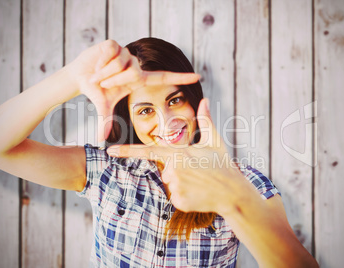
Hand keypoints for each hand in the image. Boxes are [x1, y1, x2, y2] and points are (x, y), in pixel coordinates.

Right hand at [66, 40, 199, 141]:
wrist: (80, 77)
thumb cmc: (96, 91)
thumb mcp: (104, 107)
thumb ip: (105, 122)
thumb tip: (100, 140)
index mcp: (138, 80)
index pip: (164, 78)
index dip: (180, 78)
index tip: (198, 77)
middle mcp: (135, 65)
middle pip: (134, 73)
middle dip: (115, 80)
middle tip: (103, 83)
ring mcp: (126, 53)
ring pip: (121, 63)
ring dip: (105, 73)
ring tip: (98, 74)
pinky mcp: (114, 44)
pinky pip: (111, 53)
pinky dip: (100, 62)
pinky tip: (96, 64)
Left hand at [107, 98, 251, 213]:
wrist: (233, 192)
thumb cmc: (223, 164)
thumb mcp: (214, 141)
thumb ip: (206, 120)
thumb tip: (205, 100)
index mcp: (177, 153)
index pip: (147, 151)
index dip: (127, 151)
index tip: (110, 151)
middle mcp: (173, 169)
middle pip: (165, 171)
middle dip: (178, 172)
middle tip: (197, 172)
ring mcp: (175, 186)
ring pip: (170, 184)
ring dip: (182, 184)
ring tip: (199, 183)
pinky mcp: (178, 201)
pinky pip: (176, 197)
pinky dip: (185, 196)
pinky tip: (198, 194)